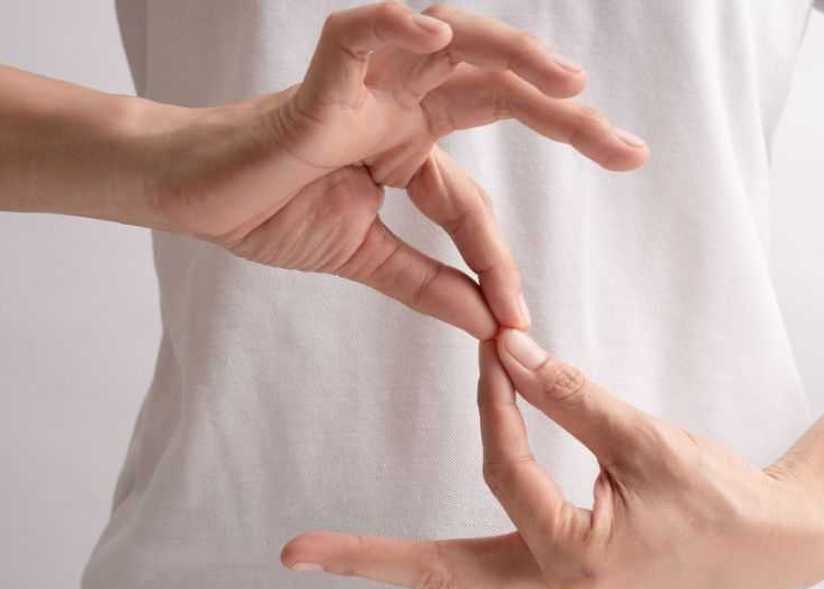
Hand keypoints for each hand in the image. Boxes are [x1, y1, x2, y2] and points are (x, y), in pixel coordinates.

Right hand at [137, 2, 647, 337]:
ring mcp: (364, 85)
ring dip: (512, 56)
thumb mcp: (367, 257)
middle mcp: (400, 104)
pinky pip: (361, 36)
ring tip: (570, 80)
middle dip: (566, 116)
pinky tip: (439, 34)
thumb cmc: (270, 210)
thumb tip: (491, 323)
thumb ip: (429, 283)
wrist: (194, 199)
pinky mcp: (318, 79)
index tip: (518, 317)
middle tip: (628, 150)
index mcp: (409, 144)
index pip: (476, 196)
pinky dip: (397, 26)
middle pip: (498, 93)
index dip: (498, 256)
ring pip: (451, 46)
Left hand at [281, 330, 823, 588]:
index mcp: (571, 552)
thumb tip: (505, 352)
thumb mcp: (645, 441)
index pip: (504, 466)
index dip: (495, 404)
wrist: (776, 545)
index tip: (492, 351)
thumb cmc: (719, 496)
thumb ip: (570, 397)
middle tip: (297, 557)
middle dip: (368, 569)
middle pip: (443, 578)